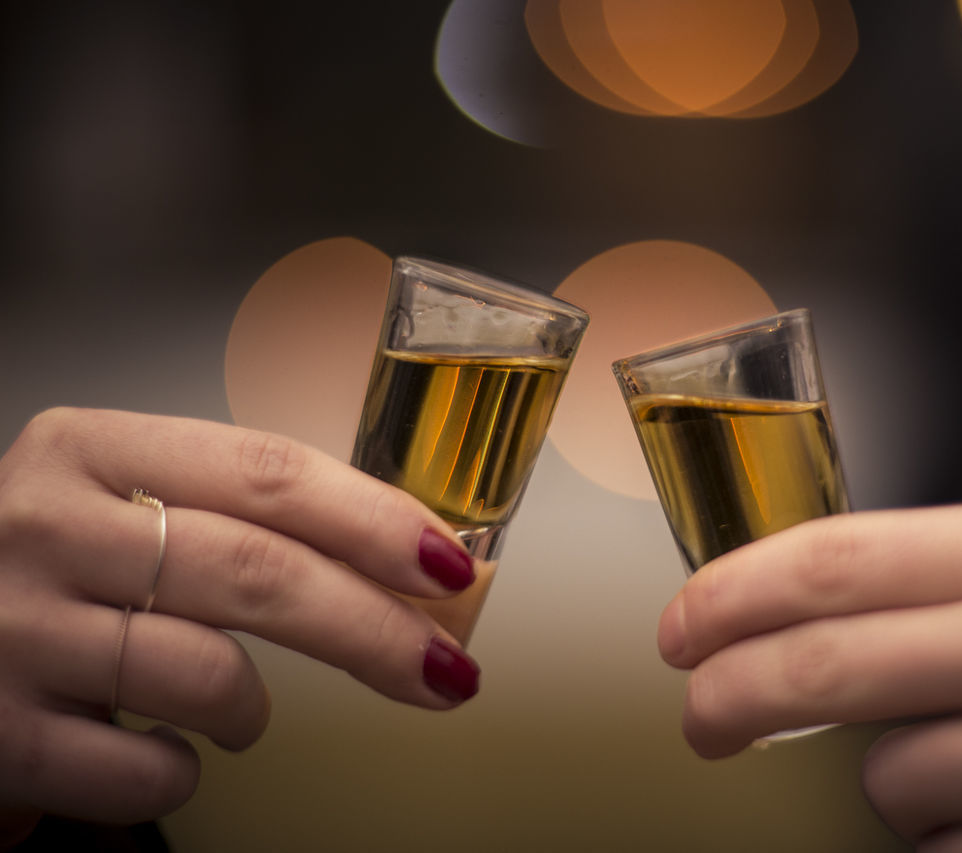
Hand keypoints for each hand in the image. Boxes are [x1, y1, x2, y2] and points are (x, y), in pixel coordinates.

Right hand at [0, 408, 480, 838]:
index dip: (375, 520)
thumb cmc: (44, 566)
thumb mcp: (119, 500)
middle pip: (258, 572)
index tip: (450, 566)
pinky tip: (168, 751)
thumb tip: (404, 560)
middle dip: (373, 630)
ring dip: (255, 711)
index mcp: (93, 448)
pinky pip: (145, 770)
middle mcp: (47, 524)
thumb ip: (236, 514)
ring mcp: (11, 628)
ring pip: (209, 676)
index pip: (269, 471)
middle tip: (445, 670)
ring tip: (242, 714)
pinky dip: (183, 772)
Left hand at [658, 500, 961, 850]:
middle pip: (823, 661)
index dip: (731, 595)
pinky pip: (933, 846)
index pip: (833, 557)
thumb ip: (929, 580)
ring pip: (879, 773)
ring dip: (886, 783)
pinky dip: (943, 837)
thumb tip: (769, 604)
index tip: (680, 628)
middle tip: (700, 721)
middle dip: (728, 697)